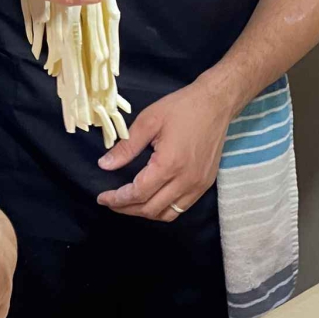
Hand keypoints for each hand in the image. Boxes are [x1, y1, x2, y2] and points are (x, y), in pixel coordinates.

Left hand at [94, 81, 237, 220]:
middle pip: (151, 209)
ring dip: (145, 212)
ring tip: (128, 203)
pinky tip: (151, 198)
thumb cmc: (182, 108)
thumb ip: (126, 147)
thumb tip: (105, 165)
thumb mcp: (148, 121)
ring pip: (168, 214)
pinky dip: (163, 209)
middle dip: (127, 209)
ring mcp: (198, 185)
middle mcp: (186, 180)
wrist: (216, 103)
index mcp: (170, 164)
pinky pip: (181, 207)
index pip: (138, 193)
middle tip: (111, 202)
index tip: (102, 198)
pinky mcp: (205, 184)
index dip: (117, 199)